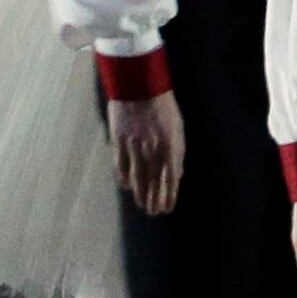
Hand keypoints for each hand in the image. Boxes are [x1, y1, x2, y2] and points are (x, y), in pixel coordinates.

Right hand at [108, 93, 184, 216]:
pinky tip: (127, 187)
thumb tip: (177, 175)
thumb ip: (177, 152)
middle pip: (153, 183)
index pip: (170, 180)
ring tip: (143, 205)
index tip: (167, 208)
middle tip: (154, 212)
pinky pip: (120, 168)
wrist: (139, 85)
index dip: (168, 196)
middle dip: (154, 200)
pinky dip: (124, 180)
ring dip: (141, 195)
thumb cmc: (163, 106)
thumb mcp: (177, 127)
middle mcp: (152, 151)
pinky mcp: (119, 143)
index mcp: (170, 147)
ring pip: (137, 179)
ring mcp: (134, 148)